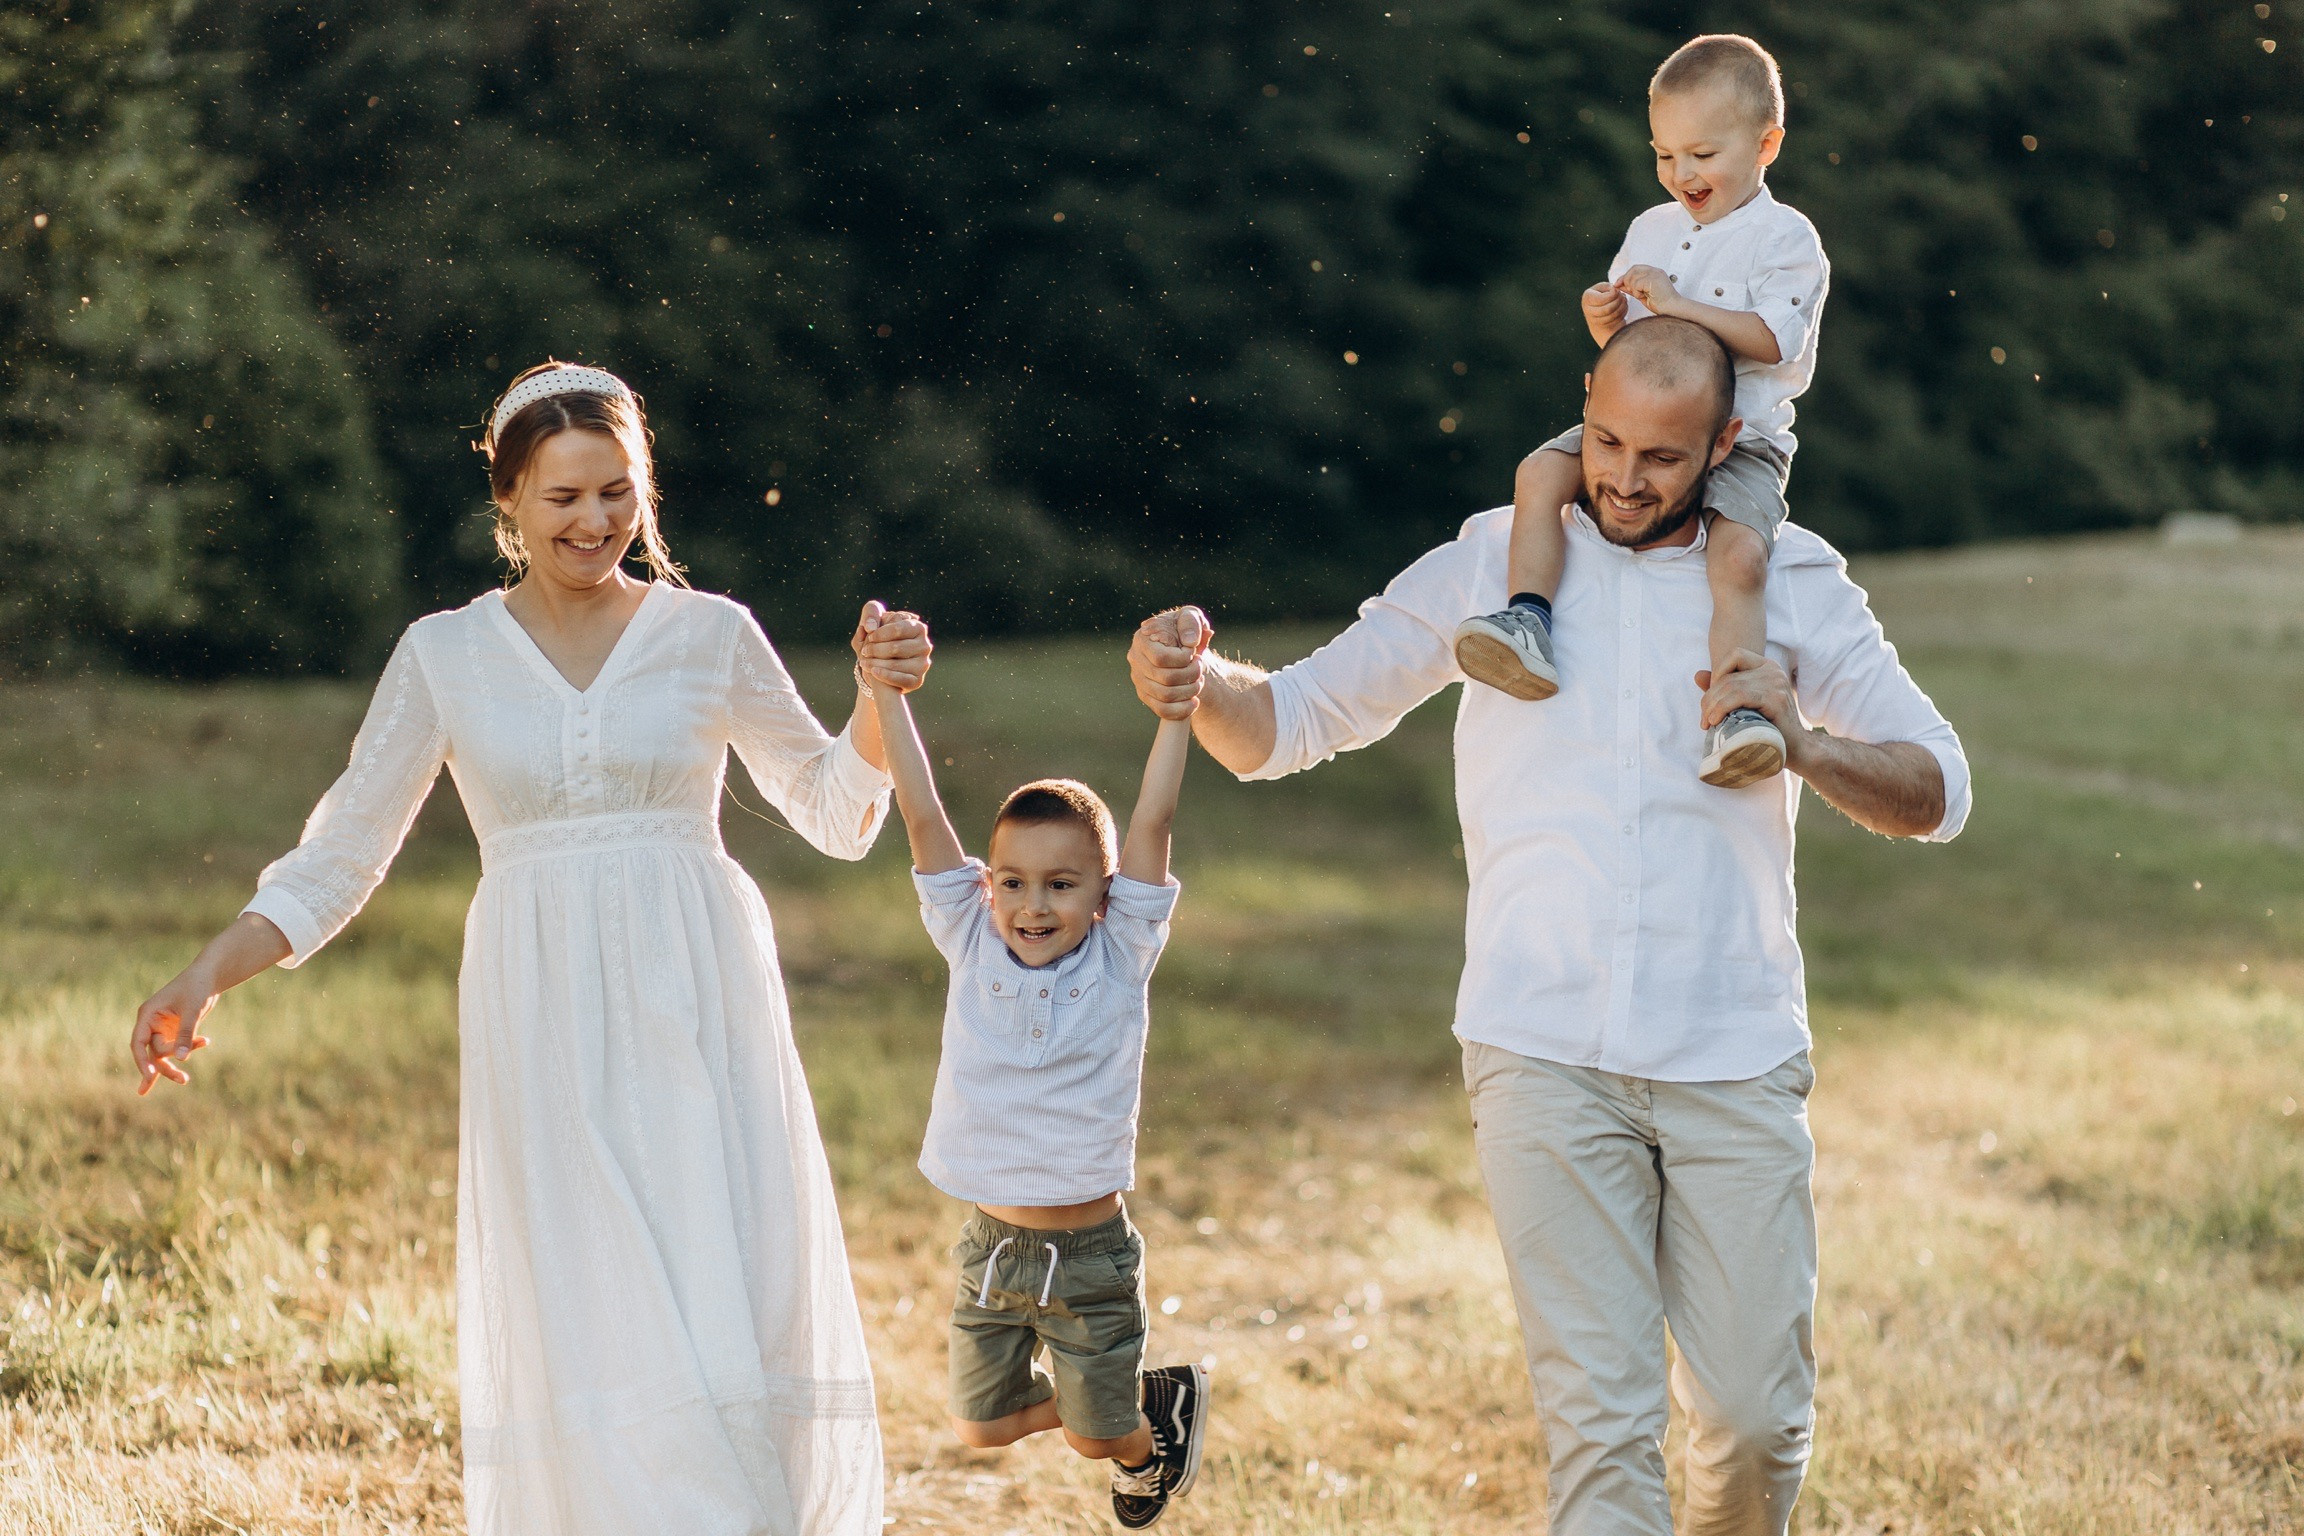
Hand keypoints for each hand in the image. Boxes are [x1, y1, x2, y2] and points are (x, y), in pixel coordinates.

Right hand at [132, 975, 214, 1095]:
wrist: (209, 976)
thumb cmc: (197, 987)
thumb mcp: (192, 1010)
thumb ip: (186, 1034)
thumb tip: (181, 1059)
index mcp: (147, 1015)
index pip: (138, 1043)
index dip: (141, 1061)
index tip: (150, 1075)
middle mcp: (152, 1023)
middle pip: (152, 1052)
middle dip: (164, 1068)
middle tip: (182, 1080)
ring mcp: (163, 1028)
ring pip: (163, 1053)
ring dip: (174, 1064)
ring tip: (184, 1080)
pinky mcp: (175, 1030)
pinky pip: (178, 1046)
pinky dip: (188, 1048)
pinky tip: (206, 1041)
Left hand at [852, 600, 931, 693]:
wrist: (882, 663)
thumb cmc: (879, 638)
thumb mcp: (874, 621)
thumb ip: (871, 614)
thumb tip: (870, 627)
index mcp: (918, 628)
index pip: (898, 629)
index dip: (880, 633)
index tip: (869, 637)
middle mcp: (924, 645)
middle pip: (896, 648)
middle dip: (875, 650)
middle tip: (864, 652)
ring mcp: (923, 664)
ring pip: (896, 664)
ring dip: (875, 663)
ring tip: (863, 662)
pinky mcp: (917, 680)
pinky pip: (901, 679)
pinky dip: (885, 676)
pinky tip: (873, 672)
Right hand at [1128, 607, 1211, 720]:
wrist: (1184, 647)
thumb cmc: (1186, 629)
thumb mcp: (1191, 617)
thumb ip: (1191, 623)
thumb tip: (1189, 642)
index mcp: (1142, 639)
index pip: (1161, 658)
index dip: (1183, 659)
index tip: (1194, 653)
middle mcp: (1136, 660)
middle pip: (1165, 679)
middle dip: (1191, 675)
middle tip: (1201, 667)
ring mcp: (1139, 680)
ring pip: (1165, 696)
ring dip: (1189, 691)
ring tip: (1199, 681)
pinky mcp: (1146, 696)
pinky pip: (1162, 711)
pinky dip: (1182, 710)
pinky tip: (1194, 702)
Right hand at [1580, 280, 1627, 329]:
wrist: (1599, 311)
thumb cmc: (1603, 295)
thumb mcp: (1604, 287)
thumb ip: (1609, 287)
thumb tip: (1616, 291)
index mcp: (1587, 298)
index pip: (1602, 299)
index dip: (1613, 295)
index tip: (1618, 291)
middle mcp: (1588, 310)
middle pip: (1607, 309)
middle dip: (1619, 302)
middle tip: (1623, 296)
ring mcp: (1594, 321)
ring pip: (1613, 316)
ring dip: (1622, 307)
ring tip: (1624, 300)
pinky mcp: (1602, 327)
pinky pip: (1615, 321)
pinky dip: (1622, 313)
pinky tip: (1623, 307)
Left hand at [1616, 265, 1680, 314]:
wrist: (1672, 310)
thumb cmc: (1660, 304)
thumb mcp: (1642, 294)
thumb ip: (1632, 288)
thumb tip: (1619, 284)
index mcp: (1654, 273)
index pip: (1636, 268)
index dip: (1625, 276)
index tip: (1617, 285)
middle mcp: (1655, 271)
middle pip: (1633, 269)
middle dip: (1626, 280)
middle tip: (1628, 291)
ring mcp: (1655, 274)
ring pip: (1633, 277)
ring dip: (1632, 289)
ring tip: (1641, 296)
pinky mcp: (1653, 279)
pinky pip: (1636, 284)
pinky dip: (1636, 292)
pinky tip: (1643, 297)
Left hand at [1694, 649, 1805, 757]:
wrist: (1795, 748)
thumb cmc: (1767, 726)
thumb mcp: (1742, 704)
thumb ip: (1723, 689)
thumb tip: (1697, 675)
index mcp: (1766, 666)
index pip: (1734, 655)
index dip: (1717, 673)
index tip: (1710, 699)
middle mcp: (1773, 670)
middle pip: (1728, 676)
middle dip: (1709, 698)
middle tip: (1703, 720)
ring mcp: (1776, 683)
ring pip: (1731, 686)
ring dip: (1712, 706)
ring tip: (1707, 723)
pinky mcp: (1776, 699)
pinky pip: (1740, 696)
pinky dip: (1722, 708)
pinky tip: (1715, 720)